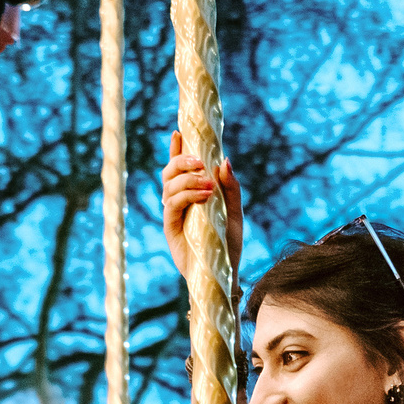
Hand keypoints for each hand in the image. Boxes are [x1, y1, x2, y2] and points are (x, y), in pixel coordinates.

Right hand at [161, 129, 243, 283]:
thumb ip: (230, 187)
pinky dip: (187, 195)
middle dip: (181, 160)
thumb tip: (225, 159)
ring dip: (188, 179)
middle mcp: (179, 202)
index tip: (179, 131)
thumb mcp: (235, 211)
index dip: (177, 149)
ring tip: (208, 183)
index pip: (181, 168)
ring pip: (169, 186)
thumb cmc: (228, 243)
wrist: (224, 272)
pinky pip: (172, 205)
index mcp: (192, 194)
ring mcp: (174, 214)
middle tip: (201, 161)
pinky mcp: (170, 228)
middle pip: (169, 172)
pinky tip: (205, 194)